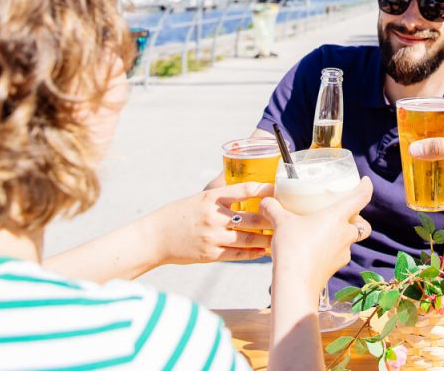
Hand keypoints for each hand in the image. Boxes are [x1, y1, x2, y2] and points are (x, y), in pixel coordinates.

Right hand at [144, 182, 274, 265]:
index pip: (243, 190)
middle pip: (252, 217)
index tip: (278, 189)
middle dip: (272, 218)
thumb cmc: (178, 215)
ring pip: (249, 238)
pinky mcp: (210, 254)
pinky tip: (264, 251)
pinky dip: (254, 253)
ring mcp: (213, 237)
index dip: (264, 189)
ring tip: (282, 237)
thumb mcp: (198, 199)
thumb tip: (243, 187)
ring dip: (267, 238)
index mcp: (211, 198)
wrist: (155, 238)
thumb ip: (220, 196)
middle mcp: (213, 217)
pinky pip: (238, 254)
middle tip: (288, 217)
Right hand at [264, 177, 373, 295]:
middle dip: (357, 219)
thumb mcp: (281, 223)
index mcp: (337, 216)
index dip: (366, 187)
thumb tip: (265, 201)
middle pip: (362, 224)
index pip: (361, 197)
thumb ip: (273, 209)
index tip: (365, 181)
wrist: (295, 284)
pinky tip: (315, 250)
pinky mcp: (335, 268)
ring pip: (350, 241)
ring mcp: (343, 253)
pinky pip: (338, 255)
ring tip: (324, 232)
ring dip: (342, 235)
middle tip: (343, 213)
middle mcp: (345, 234)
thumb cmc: (293, 247)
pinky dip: (331, 251)